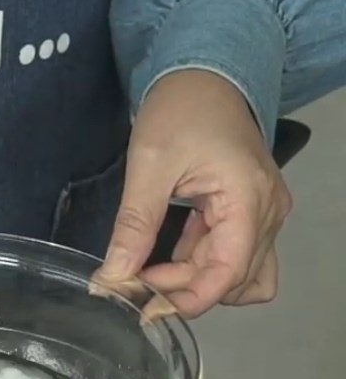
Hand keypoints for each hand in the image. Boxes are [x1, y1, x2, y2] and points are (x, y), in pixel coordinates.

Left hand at [97, 70, 291, 317]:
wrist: (205, 74)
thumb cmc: (180, 109)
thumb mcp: (149, 166)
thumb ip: (134, 225)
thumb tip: (112, 278)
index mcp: (248, 199)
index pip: (227, 274)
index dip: (185, 299)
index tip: (142, 304)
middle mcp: (266, 213)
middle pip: (233, 281)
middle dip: (183, 292)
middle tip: (134, 284)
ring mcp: (261, 214)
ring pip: (237, 276)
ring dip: (193, 284)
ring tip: (148, 273)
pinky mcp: (247, 214)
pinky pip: (230, 257)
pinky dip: (198, 268)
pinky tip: (162, 261)